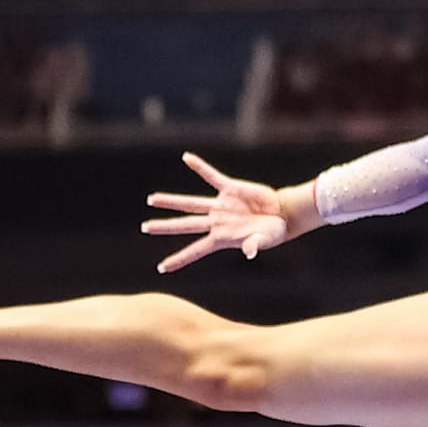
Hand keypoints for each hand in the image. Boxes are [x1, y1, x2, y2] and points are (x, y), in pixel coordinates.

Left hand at [143, 153, 304, 273]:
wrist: (283, 214)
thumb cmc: (273, 232)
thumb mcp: (265, 240)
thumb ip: (255, 244)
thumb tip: (249, 251)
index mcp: (221, 238)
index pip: (195, 250)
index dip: (179, 259)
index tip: (161, 268)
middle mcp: (216, 222)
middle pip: (184, 224)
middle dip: (164, 227)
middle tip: (144, 228)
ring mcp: (220, 206)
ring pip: (190, 203)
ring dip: (171, 201)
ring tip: (151, 199)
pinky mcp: (229, 189)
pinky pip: (211, 176)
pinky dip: (200, 167)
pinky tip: (186, 158)